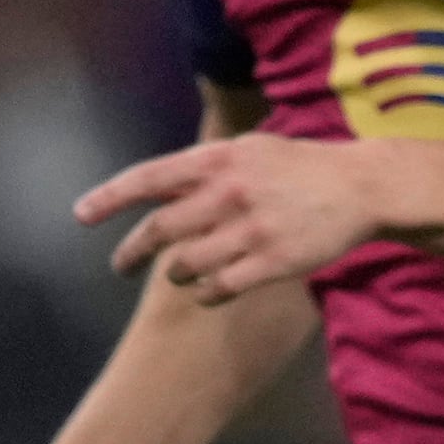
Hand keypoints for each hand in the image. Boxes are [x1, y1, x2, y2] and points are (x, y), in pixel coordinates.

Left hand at [83, 132, 390, 300]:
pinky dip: (207, 294)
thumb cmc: (301, 166)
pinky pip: (221, 288)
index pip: (149, 178)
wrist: (361, 186)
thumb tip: (161, 183)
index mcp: (218, 160)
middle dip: (131, 252)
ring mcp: (250, 230)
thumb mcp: (251, 149)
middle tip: (120, 265)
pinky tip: (208, 292)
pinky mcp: (272, 262)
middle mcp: (228, 193)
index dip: (109, 197)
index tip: (81, 215)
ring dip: (176, 274)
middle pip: (160, 230)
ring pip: (187, 265)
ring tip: (179, 275)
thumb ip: (206, 166)